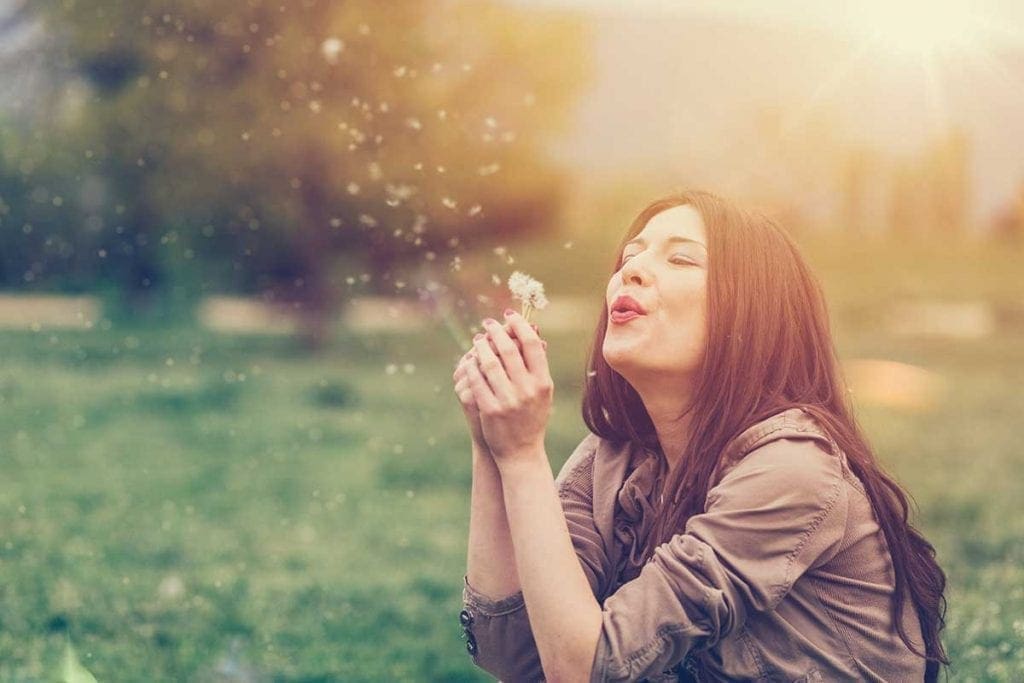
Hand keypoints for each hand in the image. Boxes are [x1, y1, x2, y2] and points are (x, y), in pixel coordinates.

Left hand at [464, 310, 552, 465]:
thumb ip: (538, 365)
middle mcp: (527, 390)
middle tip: (488, 322)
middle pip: (510, 350)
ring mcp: (508, 401)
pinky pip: (477, 381)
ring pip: (490, 363)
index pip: (532, 345)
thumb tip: (534, 333)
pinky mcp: (490, 410)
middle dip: (497, 332)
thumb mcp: (542, 392)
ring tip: (478, 339)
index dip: (519, 326)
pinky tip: (470, 360)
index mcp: (543, 382)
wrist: (521, 452)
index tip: (509, 316)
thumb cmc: (532, 418)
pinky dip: (472, 367)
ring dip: (482, 347)